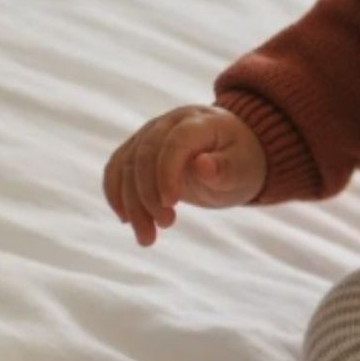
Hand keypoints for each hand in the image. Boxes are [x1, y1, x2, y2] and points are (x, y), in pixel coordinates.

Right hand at [103, 104, 267, 245]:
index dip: (167, 172)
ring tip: (147, 238)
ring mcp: (149, 133)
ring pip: (126, 165)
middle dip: (148, 195)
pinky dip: (117, 194)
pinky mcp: (137, 148)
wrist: (232, 153)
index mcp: (200, 122)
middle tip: (165, 225)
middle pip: (145, 155)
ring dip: (131, 204)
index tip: (170, 204)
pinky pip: (117, 169)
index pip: (175, 142)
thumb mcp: (243, 169)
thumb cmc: (241, 161)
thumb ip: (224, 168)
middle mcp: (169, 122)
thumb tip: (202, 165)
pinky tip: (127, 220)